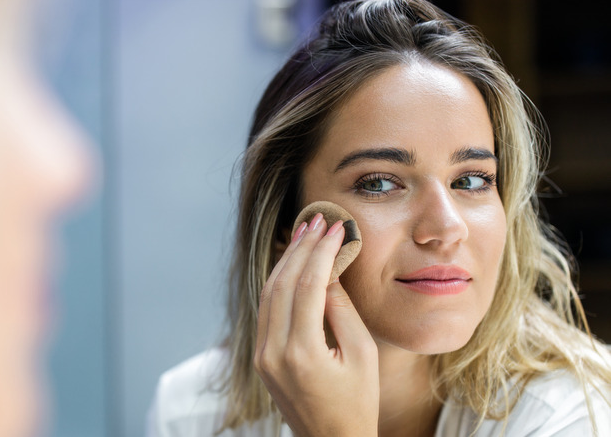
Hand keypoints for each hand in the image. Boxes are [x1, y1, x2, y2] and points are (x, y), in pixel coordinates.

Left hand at [254, 214, 379, 436]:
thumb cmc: (357, 402)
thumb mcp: (362, 355)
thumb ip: (341, 310)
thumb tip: (329, 269)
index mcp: (302, 354)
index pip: (307, 286)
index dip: (322, 252)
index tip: (335, 228)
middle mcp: (274, 352)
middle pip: (282, 283)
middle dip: (301, 247)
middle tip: (318, 219)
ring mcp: (263, 355)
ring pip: (268, 293)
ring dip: (287, 260)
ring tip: (305, 232)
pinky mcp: (261, 357)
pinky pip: (266, 309)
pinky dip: (278, 281)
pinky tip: (291, 262)